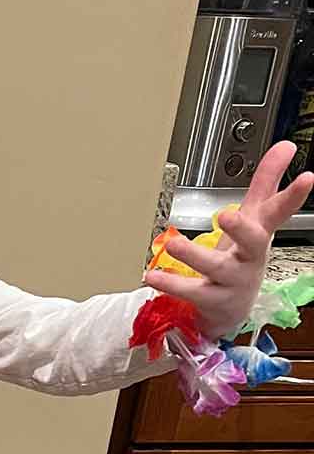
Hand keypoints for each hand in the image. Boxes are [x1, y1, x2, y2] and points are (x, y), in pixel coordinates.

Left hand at [142, 140, 313, 336]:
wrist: (230, 308)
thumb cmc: (241, 258)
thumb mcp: (254, 219)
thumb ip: (266, 182)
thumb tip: (285, 146)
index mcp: (259, 234)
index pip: (280, 211)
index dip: (294, 196)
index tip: (307, 178)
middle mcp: (249, 258)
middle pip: (253, 241)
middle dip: (241, 228)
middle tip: (227, 215)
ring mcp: (233, 281)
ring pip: (217, 267)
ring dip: (195, 256)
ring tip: (174, 245)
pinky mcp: (213, 300)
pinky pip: (192, 292)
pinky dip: (172, 284)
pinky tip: (153, 275)